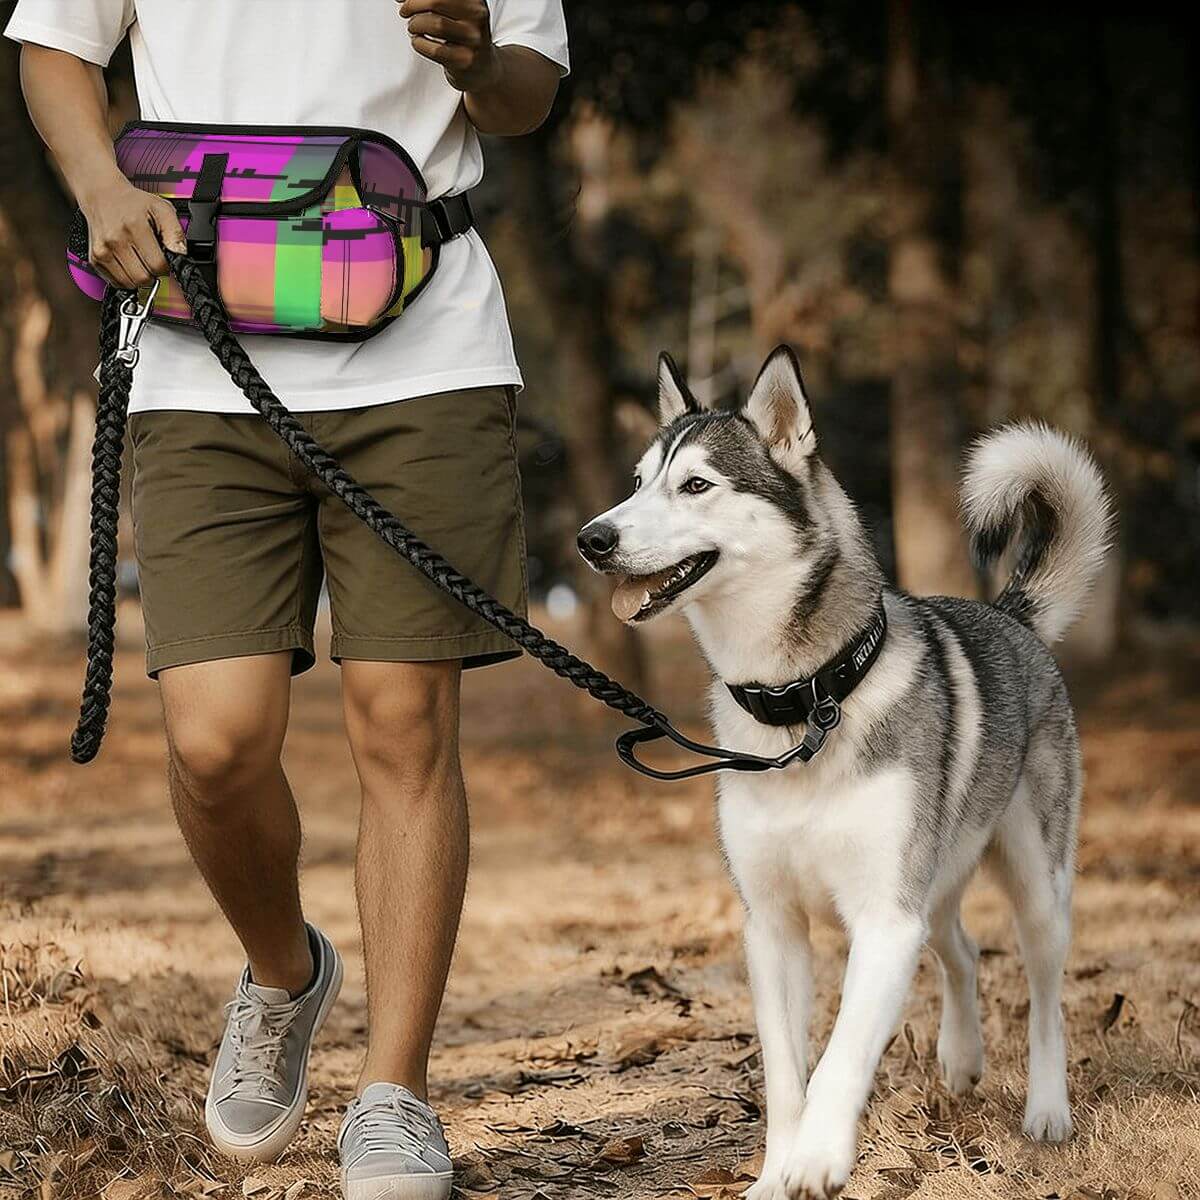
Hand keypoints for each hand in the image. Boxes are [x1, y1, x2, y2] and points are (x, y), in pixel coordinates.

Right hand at [81, 174, 186, 289]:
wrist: (102, 194)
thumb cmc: (132, 202)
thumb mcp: (161, 208)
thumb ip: (175, 232)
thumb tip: (181, 253)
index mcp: (134, 227)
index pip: (157, 266)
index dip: (166, 266)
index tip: (164, 259)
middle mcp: (115, 240)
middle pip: (143, 278)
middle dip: (153, 273)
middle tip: (152, 260)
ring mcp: (102, 251)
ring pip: (130, 283)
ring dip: (140, 277)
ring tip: (140, 260)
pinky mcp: (95, 259)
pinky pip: (117, 282)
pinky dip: (126, 277)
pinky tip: (128, 262)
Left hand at [398, 0, 500, 92]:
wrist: (483, 69)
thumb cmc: (463, 36)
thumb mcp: (456, 11)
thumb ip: (435, 2)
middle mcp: (477, 16)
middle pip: (435, 1)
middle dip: (412, 5)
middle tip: (404, 12)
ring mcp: (473, 40)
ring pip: (435, 25)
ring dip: (416, 25)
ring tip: (413, 28)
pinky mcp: (465, 61)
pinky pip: (435, 49)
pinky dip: (419, 44)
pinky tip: (419, 42)